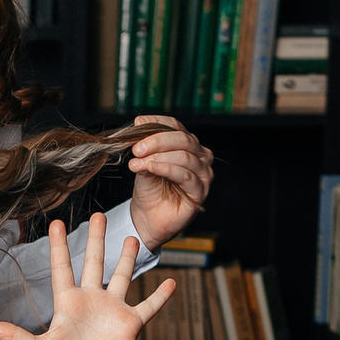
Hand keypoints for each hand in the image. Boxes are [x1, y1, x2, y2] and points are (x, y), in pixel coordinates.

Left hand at [0, 218, 175, 339]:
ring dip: (128, 258)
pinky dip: (160, 296)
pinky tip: (171, 282)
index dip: (58, 246)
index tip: (56, 223)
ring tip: (132, 237)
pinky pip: (149, 307)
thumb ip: (16, 337)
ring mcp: (112, 311)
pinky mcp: (130, 325)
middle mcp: (91, 301)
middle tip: (99, 214)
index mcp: (68, 304)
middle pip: (94, 263)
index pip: (62, 268)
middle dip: (96, 239)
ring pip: (123, 277)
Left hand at [125, 116, 212, 248]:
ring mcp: (203, 174)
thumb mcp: (144, 163)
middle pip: (182, 139)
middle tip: (137, 148)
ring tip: (139, 162)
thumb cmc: (149, 189)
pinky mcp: (200, 191)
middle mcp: (200, 156)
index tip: (138, 124)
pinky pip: (184, 176)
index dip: (157, 122)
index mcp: (188, 145)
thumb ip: (145, 147)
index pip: (175, 126)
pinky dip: (165, 169)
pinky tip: (150, 168)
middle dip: (156, 141)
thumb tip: (139, 126)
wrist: (148, 217)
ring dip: (158, 157)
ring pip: (184, 156)